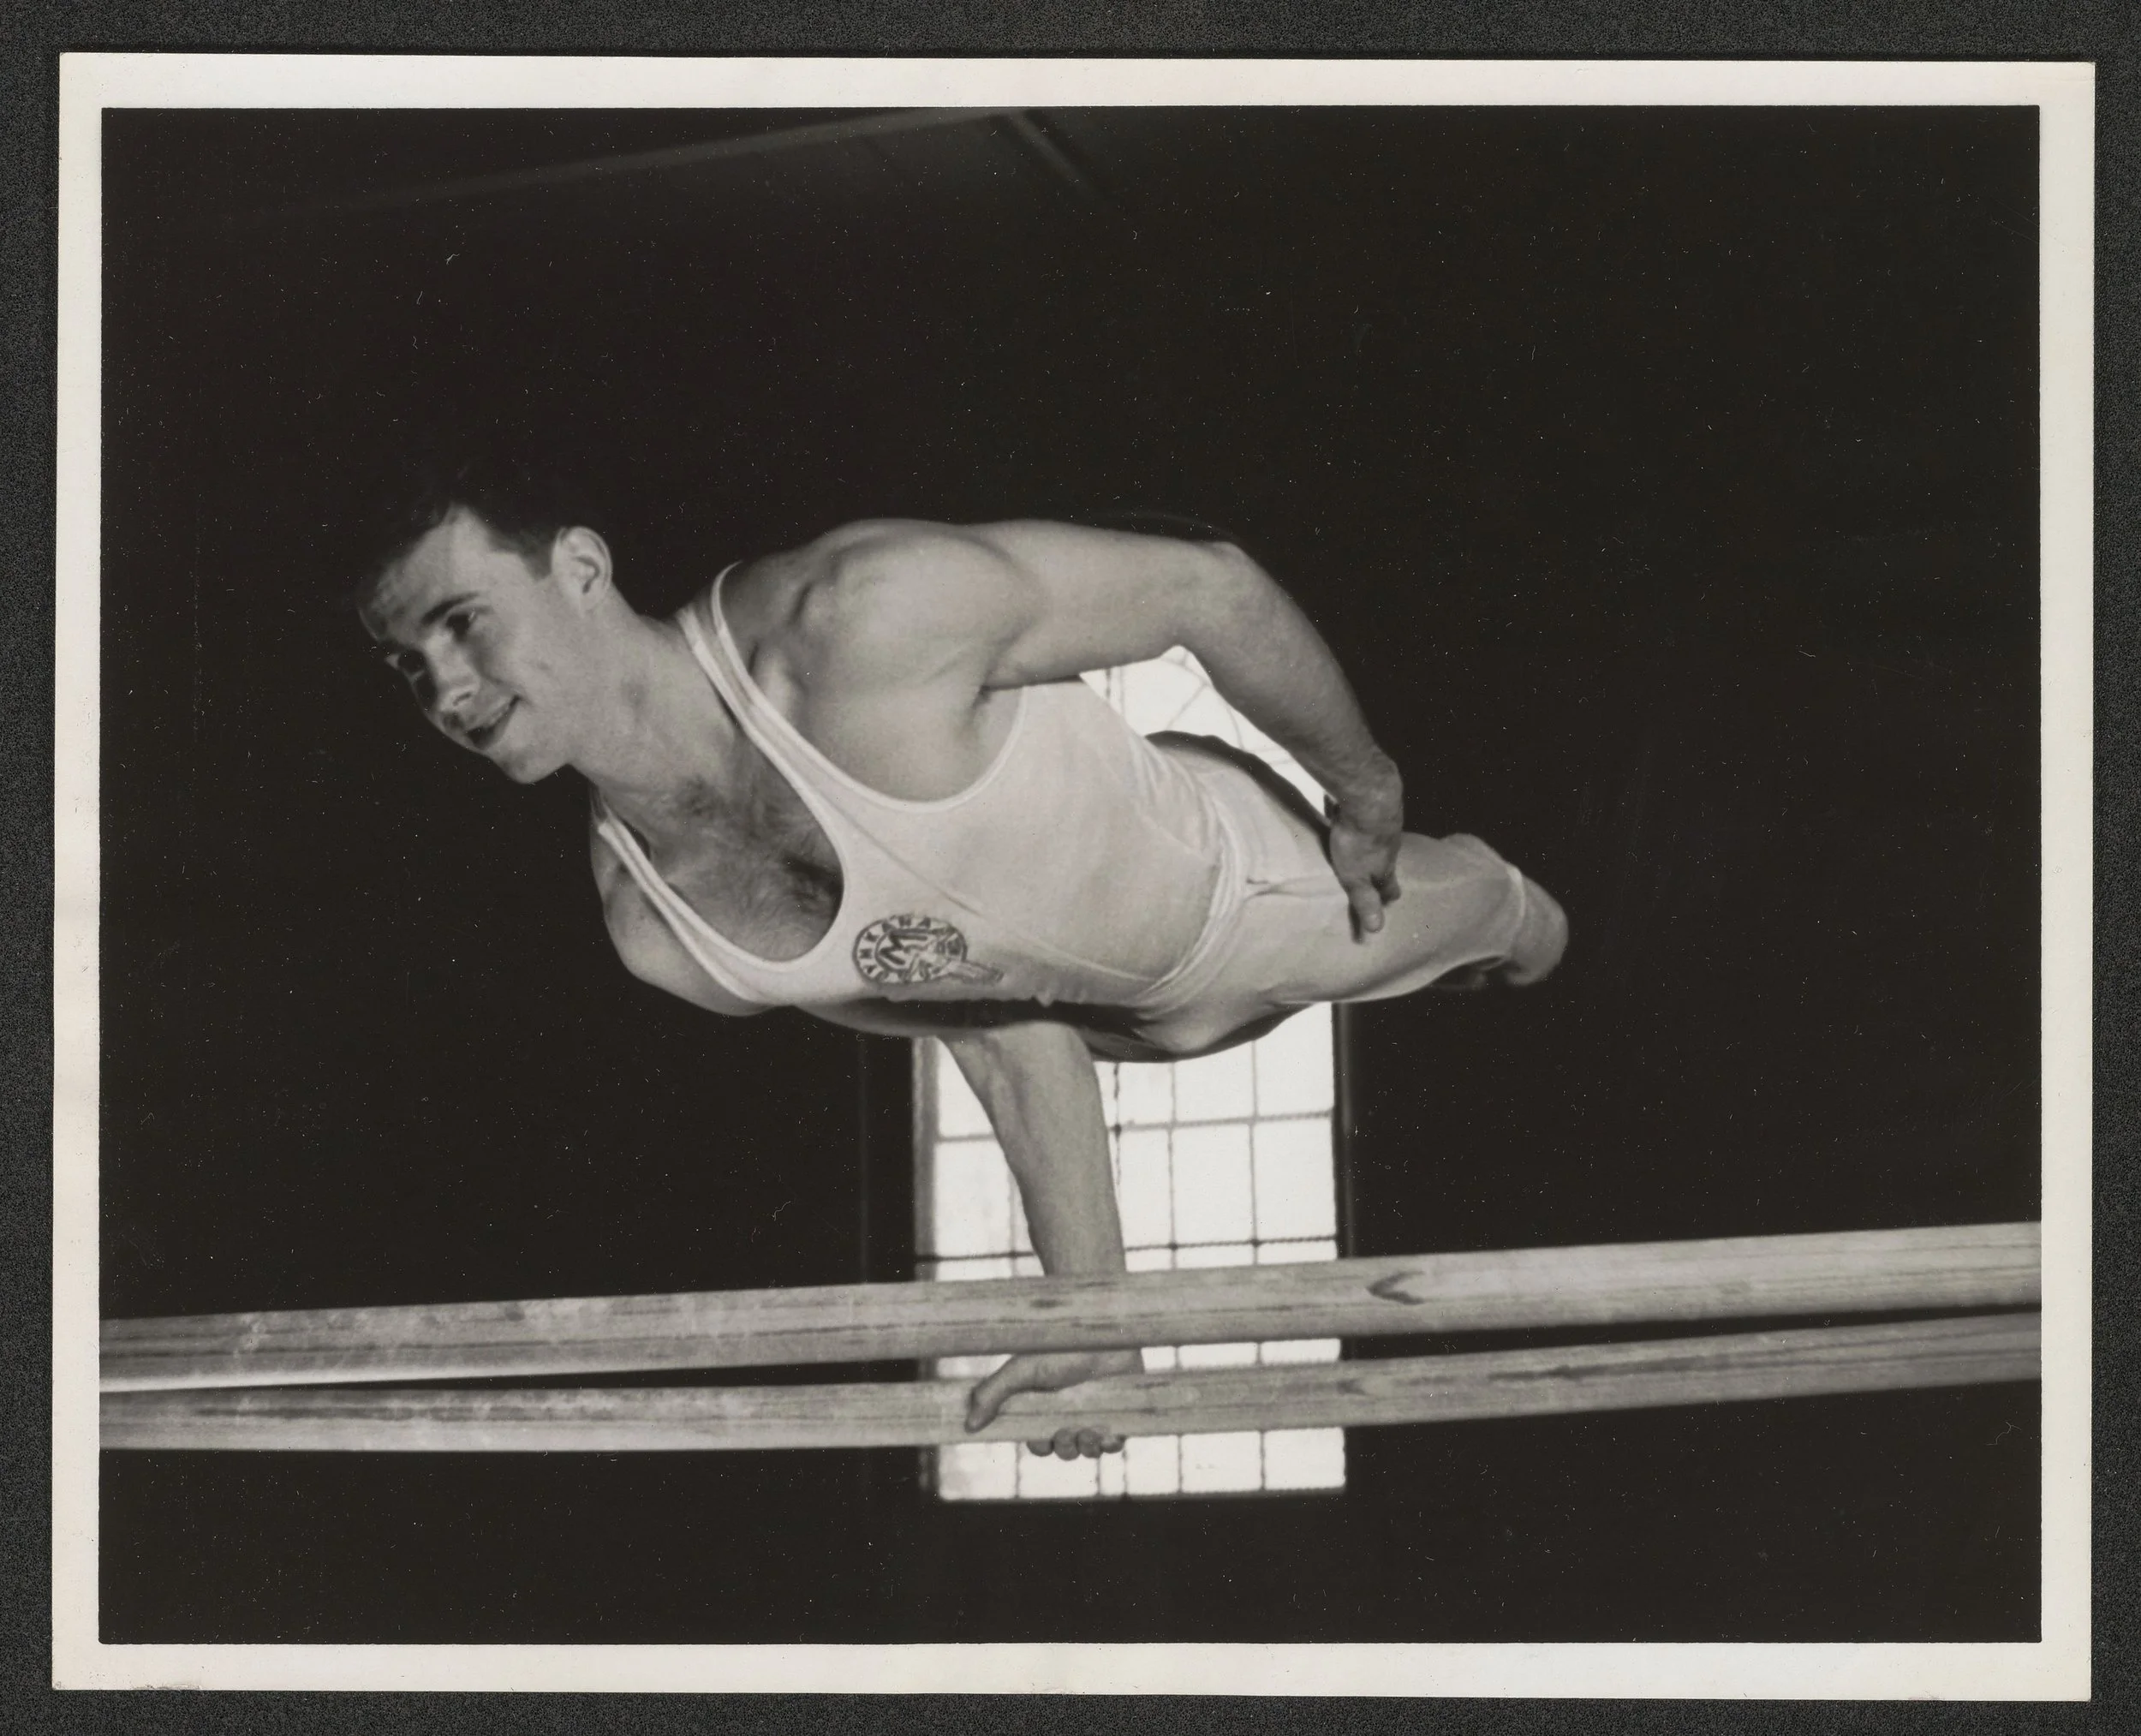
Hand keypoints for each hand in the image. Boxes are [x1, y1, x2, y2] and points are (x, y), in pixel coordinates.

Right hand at [964, 1348, 1143, 1458]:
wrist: (1105, 1331)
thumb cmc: (1062, 1346)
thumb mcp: (1022, 1370)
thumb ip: (993, 1394)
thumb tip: (968, 1424)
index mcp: (1045, 1405)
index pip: (1038, 1440)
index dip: (1039, 1445)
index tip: (1041, 1439)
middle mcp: (1070, 1412)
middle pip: (1063, 1450)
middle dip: (1063, 1447)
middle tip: (1066, 1431)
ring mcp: (1096, 1414)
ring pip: (1087, 1450)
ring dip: (1085, 1447)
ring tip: (1088, 1430)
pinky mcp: (1121, 1414)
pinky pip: (1113, 1443)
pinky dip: (1109, 1444)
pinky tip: (1107, 1433)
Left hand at [1326, 790, 1403, 938]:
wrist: (1369, 796)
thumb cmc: (1359, 842)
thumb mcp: (1356, 877)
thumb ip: (1364, 900)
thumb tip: (1376, 930)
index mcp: (1386, 866)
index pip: (1390, 887)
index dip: (1388, 896)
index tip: (1388, 902)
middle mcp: (1391, 845)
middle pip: (1388, 861)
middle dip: (1382, 871)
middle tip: (1376, 877)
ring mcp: (1386, 822)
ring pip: (1382, 839)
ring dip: (1374, 846)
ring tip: (1363, 851)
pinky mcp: (1375, 803)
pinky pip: (1371, 817)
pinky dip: (1364, 823)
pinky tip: (1353, 819)